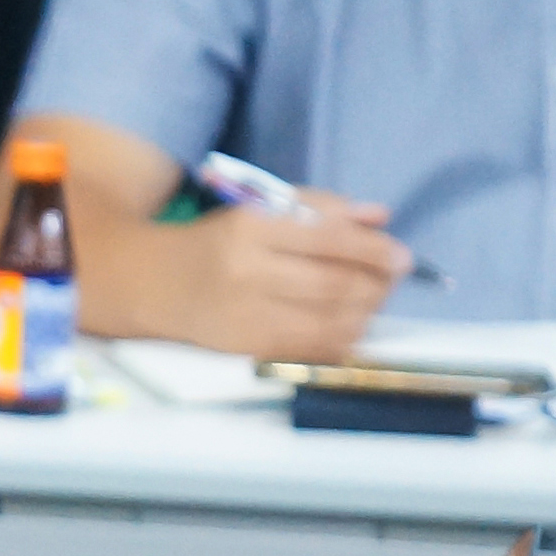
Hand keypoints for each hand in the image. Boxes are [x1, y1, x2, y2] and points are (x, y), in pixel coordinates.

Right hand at [147, 195, 410, 358]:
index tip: (403, 256)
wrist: (151, 283)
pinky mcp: (247, 347)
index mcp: (250, 228)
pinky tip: (350, 324)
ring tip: (373, 298)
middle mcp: (247, 274)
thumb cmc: (215, 242)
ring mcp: (247, 316)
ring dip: (367, 313)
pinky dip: (344, 338)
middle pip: (335, 285)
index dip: (375, 251)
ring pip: (331, 322)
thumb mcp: (259, 208)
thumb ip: (320, 207)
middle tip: (392, 277)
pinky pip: (313, 348)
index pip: (329, 240)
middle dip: (377, 283)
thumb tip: (379, 217)